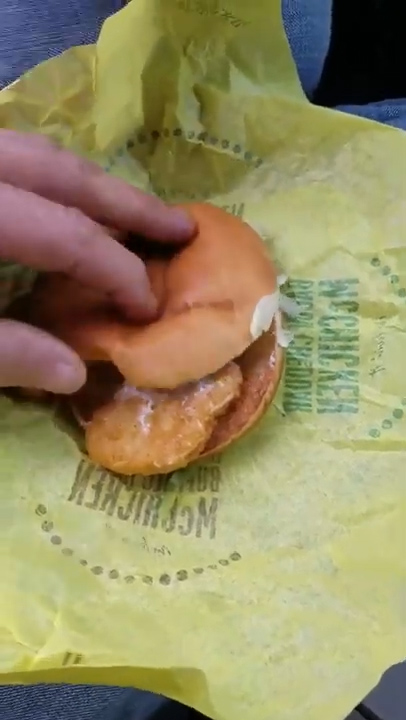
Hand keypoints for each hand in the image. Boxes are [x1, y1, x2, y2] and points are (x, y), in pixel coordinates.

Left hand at [0, 130, 194, 393]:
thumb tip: (72, 373)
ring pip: (39, 153)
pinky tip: (64, 208)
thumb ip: (4, 355)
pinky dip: (50, 181)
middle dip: (129, 204)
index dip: (116, 274)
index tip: (147, 311)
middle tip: (182, 228)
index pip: (70, 236)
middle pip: (67, 175)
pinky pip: (13, 158)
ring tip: (134, 215)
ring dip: (92, 186)